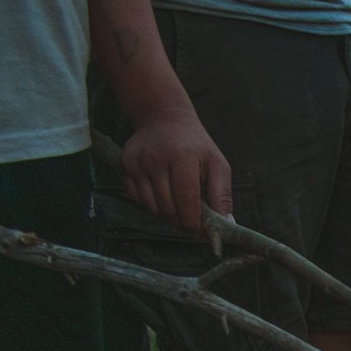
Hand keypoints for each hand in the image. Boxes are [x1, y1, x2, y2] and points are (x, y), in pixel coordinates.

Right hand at [122, 105, 231, 232]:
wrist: (164, 120)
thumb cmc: (196, 146)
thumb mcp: (217, 164)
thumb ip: (222, 194)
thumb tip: (226, 222)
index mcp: (182, 158)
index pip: (186, 201)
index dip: (194, 221)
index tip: (201, 229)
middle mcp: (155, 160)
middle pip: (168, 208)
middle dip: (182, 220)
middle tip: (192, 219)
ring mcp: (137, 162)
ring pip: (151, 207)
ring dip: (166, 214)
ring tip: (178, 204)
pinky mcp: (125, 165)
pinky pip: (137, 199)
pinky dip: (151, 204)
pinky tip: (162, 194)